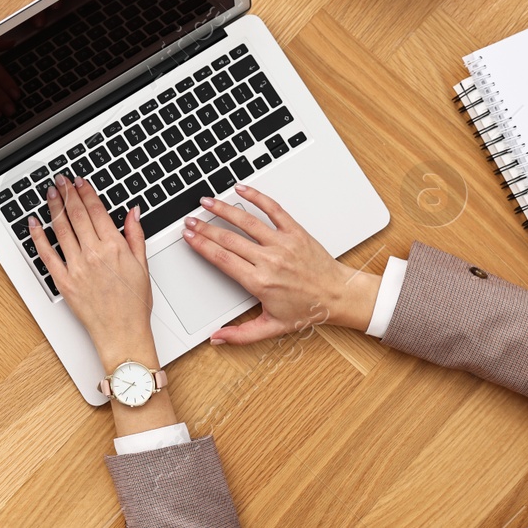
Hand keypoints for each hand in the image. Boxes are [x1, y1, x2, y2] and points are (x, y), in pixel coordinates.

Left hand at [31, 174, 153, 365]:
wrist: (122, 333)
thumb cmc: (134, 303)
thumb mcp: (142, 265)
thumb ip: (135, 235)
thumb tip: (133, 211)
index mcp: (114, 247)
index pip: (96, 211)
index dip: (85, 192)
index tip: (79, 181)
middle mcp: (93, 254)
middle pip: (76, 215)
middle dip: (67, 193)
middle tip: (60, 180)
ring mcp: (76, 267)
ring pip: (61, 230)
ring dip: (54, 208)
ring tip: (50, 193)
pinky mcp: (63, 282)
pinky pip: (46, 255)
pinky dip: (38, 237)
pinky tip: (33, 223)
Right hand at [182, 183, 378, 343]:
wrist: (339, 296)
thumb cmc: (308, 310)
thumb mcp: (272, 327)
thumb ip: (241, 334)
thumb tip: (217, 338)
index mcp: (259, 282)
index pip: (222, 259)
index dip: (201, 246)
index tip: (188, 237)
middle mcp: (269, 260)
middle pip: (228, 239)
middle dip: (204, 228)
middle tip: (189, 221)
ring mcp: (282, 244)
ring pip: (246, 222)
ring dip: (223, 210)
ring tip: (207, 202)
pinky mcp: (295, 232)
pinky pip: (273, 210)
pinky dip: (257, 197)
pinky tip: (242, 189)